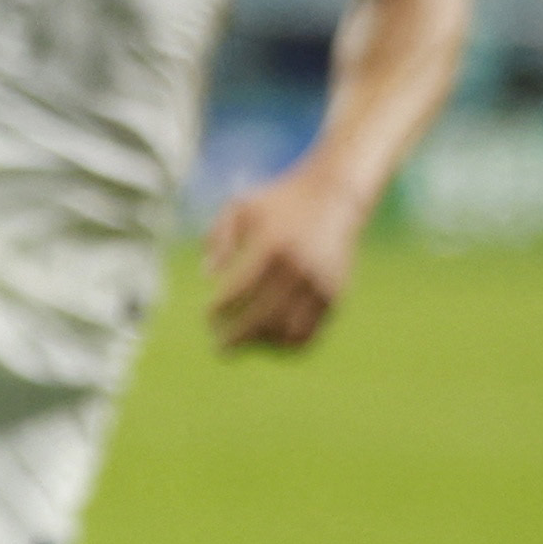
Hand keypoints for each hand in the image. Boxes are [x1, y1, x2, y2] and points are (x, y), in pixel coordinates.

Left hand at [202, 164, 367, 351]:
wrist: (335, 195)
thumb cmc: (279, 201)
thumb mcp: (242, 206)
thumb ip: (218, 237)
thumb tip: (207, 276)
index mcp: (273, 246)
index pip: (240, 291)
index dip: (219, 310)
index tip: (207, 317)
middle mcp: (299, 268)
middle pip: (262, 318)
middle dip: (236, 338)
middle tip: (219, 348)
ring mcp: (320, 284)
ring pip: (288, 332)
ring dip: (262, 344)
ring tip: (246, 343)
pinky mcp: (335, 295)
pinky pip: (311, 332)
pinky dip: (288, 345)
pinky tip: (270, 342)